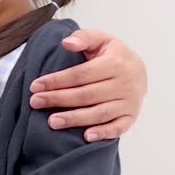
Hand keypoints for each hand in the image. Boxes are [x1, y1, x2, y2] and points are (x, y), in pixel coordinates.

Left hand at [29, 28, 146, 141]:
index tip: (35, 86)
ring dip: (74, 119)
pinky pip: (117, 127)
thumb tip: (66, 43)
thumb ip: (83, 38)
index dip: (56, 81)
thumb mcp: (101, 39)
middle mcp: (124, 83)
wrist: (139, 70)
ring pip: (99, 113)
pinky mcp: (131, 116)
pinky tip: (86, 137)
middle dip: (58, 99)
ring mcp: (129, 102)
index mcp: (114, 63)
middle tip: (35, 103)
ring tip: (52, 122)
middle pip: (86, 95)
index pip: (80, 74)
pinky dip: (103, 133)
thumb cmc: (112, 55)